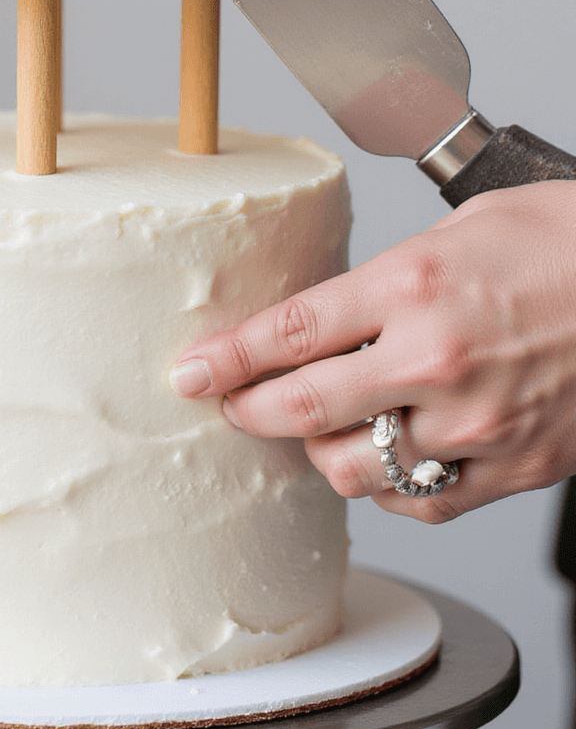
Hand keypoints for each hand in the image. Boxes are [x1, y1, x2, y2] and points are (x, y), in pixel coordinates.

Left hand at [169, 183, 575, 521]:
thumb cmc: (568, 243)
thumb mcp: (462, 228)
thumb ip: (384, 278)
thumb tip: (318, 312)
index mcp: (415, 286)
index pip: (286, 335)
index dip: (223, 360)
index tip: (190, 373)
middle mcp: (436, 361)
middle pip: (299, 410)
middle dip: (249, 411)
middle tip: (234, 405)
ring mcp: (475, 425)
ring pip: (350, 468)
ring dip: (320, 450)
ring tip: (322, 425)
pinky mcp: (512, 467)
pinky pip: (419, 500)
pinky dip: (390, 483)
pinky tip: (391, 451)